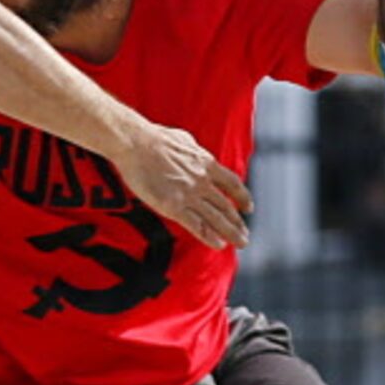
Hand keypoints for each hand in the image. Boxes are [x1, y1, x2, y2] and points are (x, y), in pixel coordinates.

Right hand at [115, 123, 251, 249]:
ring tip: (240, 243)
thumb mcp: (184, 139)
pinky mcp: (173, 206)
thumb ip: (194, 151)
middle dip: (238, 222)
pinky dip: (209, 237)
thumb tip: (196, 152)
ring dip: (231, 233)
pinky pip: (196, 226)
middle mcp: (202, 181)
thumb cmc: (154, 138)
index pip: (232, 183)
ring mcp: (189, 195)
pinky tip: (218, 245)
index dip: (242, 197)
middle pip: (226, 205)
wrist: (136, 144)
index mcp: (206, 163)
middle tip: (244, 234)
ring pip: (216, 218)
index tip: (248, 207)